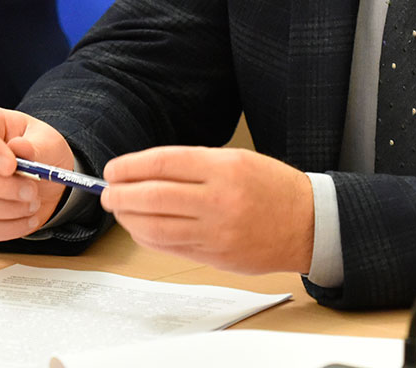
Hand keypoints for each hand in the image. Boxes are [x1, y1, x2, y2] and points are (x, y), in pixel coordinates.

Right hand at [0, 105, 75, 240]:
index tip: (11, 166)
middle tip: (31, 192)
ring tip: (33, 204)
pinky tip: (27, 220)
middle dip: (1, 187)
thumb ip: (36, 145)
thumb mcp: (48, 142)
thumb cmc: (40, 151)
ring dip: (7, 209)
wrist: (43, 179)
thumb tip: (20, 149)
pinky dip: (6, 229)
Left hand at [99, 146, 312, 274]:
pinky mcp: (216, 257)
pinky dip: (148, 237)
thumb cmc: (272, 187)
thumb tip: (145, 173)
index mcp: (224, 168)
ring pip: (156, 227)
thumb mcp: (236, 160)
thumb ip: (192, 166)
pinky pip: (170, 248)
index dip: (131, 166)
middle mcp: (219, 200)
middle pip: (153, 197)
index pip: (164, 163)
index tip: (114, 169)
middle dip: (121, 194)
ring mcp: (217, 232)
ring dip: (129, 218)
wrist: (308, 224)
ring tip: (119, 210)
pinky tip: (140, 229)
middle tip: (107, 191)